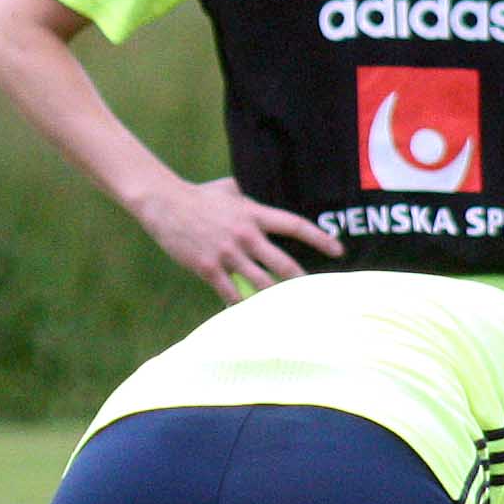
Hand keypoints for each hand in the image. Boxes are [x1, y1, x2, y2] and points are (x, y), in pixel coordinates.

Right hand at [135, 174, 340, 300]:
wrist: (164, 202)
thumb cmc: (198, 194)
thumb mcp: (228, 188)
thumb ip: (248, 194)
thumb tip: (258, 191)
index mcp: (254, 213)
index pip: (295, 226)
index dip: (319, 239)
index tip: (338, 250)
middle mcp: (246, 234)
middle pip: (283, 264)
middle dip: (302, 281)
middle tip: (316, 294)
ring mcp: (228, 253)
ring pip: (260, 283)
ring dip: (275, 299)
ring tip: (288, 311)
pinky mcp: (209, 267)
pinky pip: (230, 293)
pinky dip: (240, 306)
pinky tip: (247, 314)